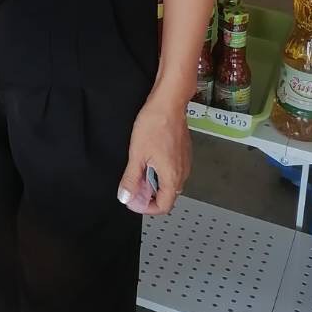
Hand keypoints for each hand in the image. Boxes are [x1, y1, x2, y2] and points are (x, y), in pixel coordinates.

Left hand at [117, 95, 190, 215]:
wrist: (169, 103)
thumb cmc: (154, 125)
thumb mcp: (137, 154)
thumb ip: (131, 179)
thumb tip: (126, 197)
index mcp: (172, 177)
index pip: (164, 206)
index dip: (147, 208)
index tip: (133, 201)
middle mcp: (183, 173)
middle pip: (168, 196)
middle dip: (149, 195)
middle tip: (133, 186)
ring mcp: (185, 162)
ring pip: (170, 183)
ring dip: (154, 183)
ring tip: (138, 171)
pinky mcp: (184, 153)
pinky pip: (173, 170)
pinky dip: (160, 172)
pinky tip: (149, 160)